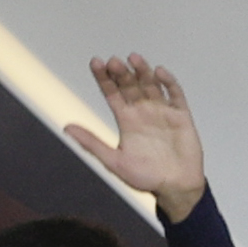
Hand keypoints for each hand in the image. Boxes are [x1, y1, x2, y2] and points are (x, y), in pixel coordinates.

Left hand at [64, 55, 206, 222]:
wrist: (175, 187)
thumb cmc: (145, 177)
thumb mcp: (114, 161)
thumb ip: (91, 143)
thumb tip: (66, 128)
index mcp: (126, 120)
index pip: (112, 93)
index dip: (104, 78)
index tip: (96, 63)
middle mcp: (143, 111)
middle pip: (130, 85)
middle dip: (121, 73)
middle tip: (113, 61)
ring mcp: (162, 111)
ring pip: (151, 85)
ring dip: (143, 71)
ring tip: (133, 58)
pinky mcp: (181, 115)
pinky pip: (175, 94)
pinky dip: (169, 82)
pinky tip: (159, 72)